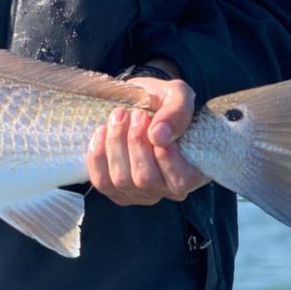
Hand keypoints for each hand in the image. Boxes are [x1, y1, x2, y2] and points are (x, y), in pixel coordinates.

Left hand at [87, 76, 208, 205]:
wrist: (139, 103)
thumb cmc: (164, 103)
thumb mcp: (177, 96)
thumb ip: (177, 112)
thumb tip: (158, 135)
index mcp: (191, 171)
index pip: (180, 180)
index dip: (166, 156)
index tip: (155, 126)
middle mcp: (166, 189)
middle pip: (145, 179)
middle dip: (136, 142)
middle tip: (137, 115)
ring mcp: (139, 193)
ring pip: (121, 179)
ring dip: (116, 142)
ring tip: (119, 116)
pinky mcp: (115, 190)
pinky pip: (101, 181)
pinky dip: (98, 155)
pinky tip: (103, 132)